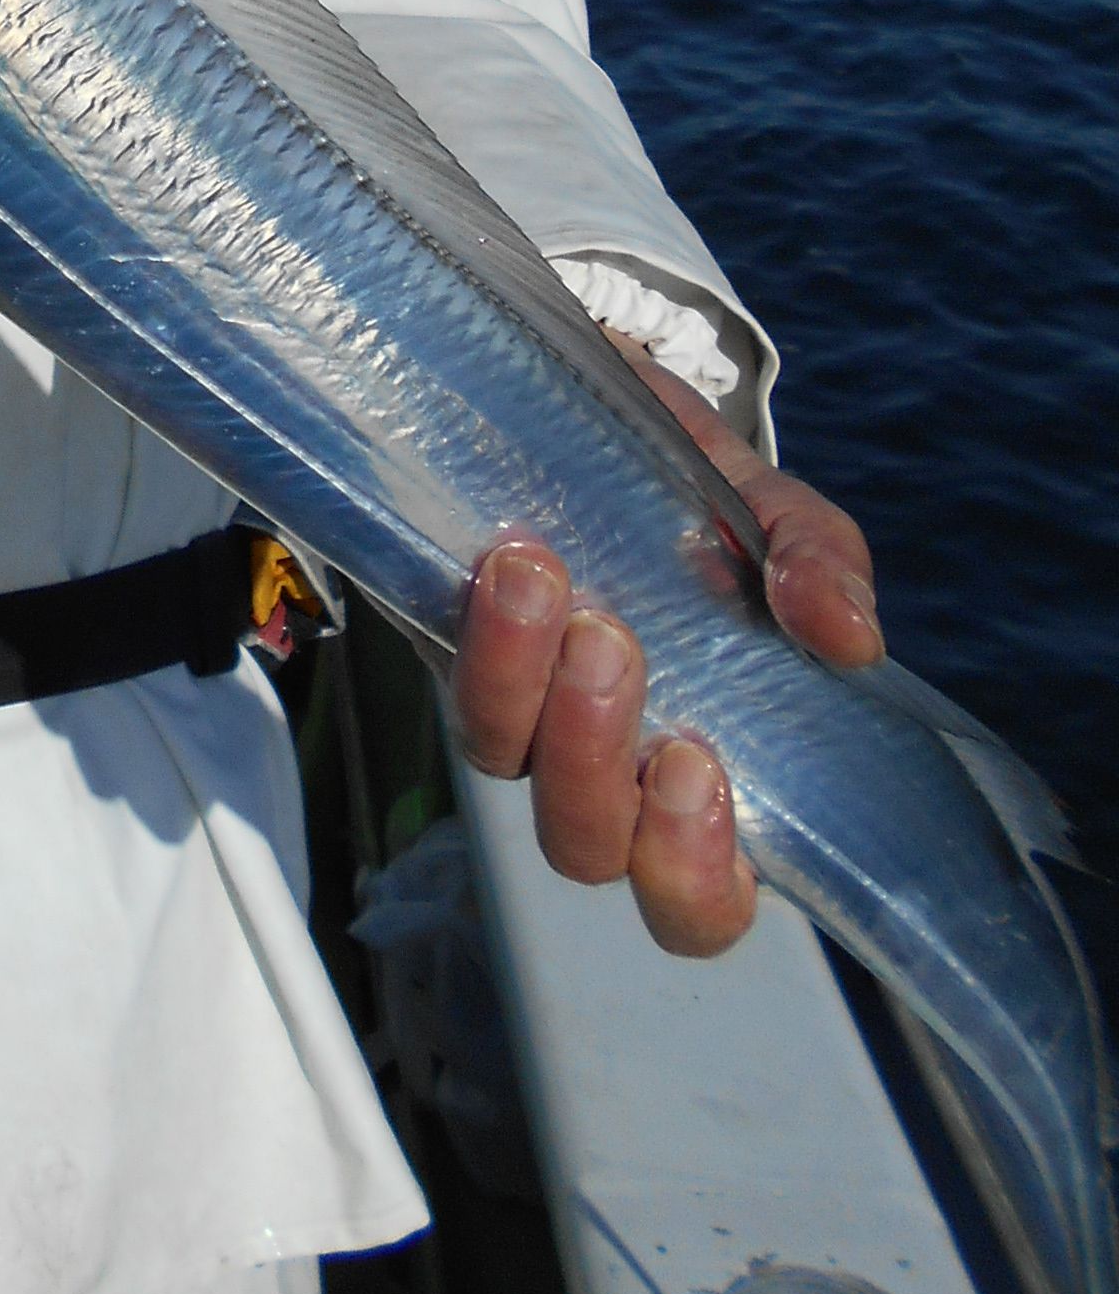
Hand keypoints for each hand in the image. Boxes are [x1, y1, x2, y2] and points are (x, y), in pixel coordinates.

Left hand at [452, 346, 881, 956]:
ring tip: (546, 578)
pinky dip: (478, 624)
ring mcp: (518, 703)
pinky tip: (507, 559)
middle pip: (582, 843)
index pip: (696, 899)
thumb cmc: (702, 498)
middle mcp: (602, 762)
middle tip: (614, 649)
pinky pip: (446, 668)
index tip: (698, 771)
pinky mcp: (444, 638)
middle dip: (591, 762)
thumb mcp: (777, 518)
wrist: (592, 394)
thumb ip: (820, 568)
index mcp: (699, 777)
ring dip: (517, 679)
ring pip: (499, 755)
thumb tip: (850, 636)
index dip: (694, 876)